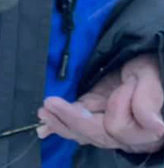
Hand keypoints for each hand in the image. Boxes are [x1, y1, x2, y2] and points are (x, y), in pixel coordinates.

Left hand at [37, 53, 163, 153]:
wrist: (145, 60)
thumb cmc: (151, 68)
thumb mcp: (151, 77)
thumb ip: (149, 99)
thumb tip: (156, 126)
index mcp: (142, 128)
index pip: (117, 126)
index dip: (117, 106)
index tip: (127, 84)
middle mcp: (124, 134)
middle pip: (95, 133)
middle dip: (71, 119)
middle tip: (49, 104)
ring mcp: (107, 125)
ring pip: (82, 132)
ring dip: (60, 122)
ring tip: (43, 112)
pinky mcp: (94, 115)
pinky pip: (77, 125)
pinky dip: (60, 124)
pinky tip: (45, 128)